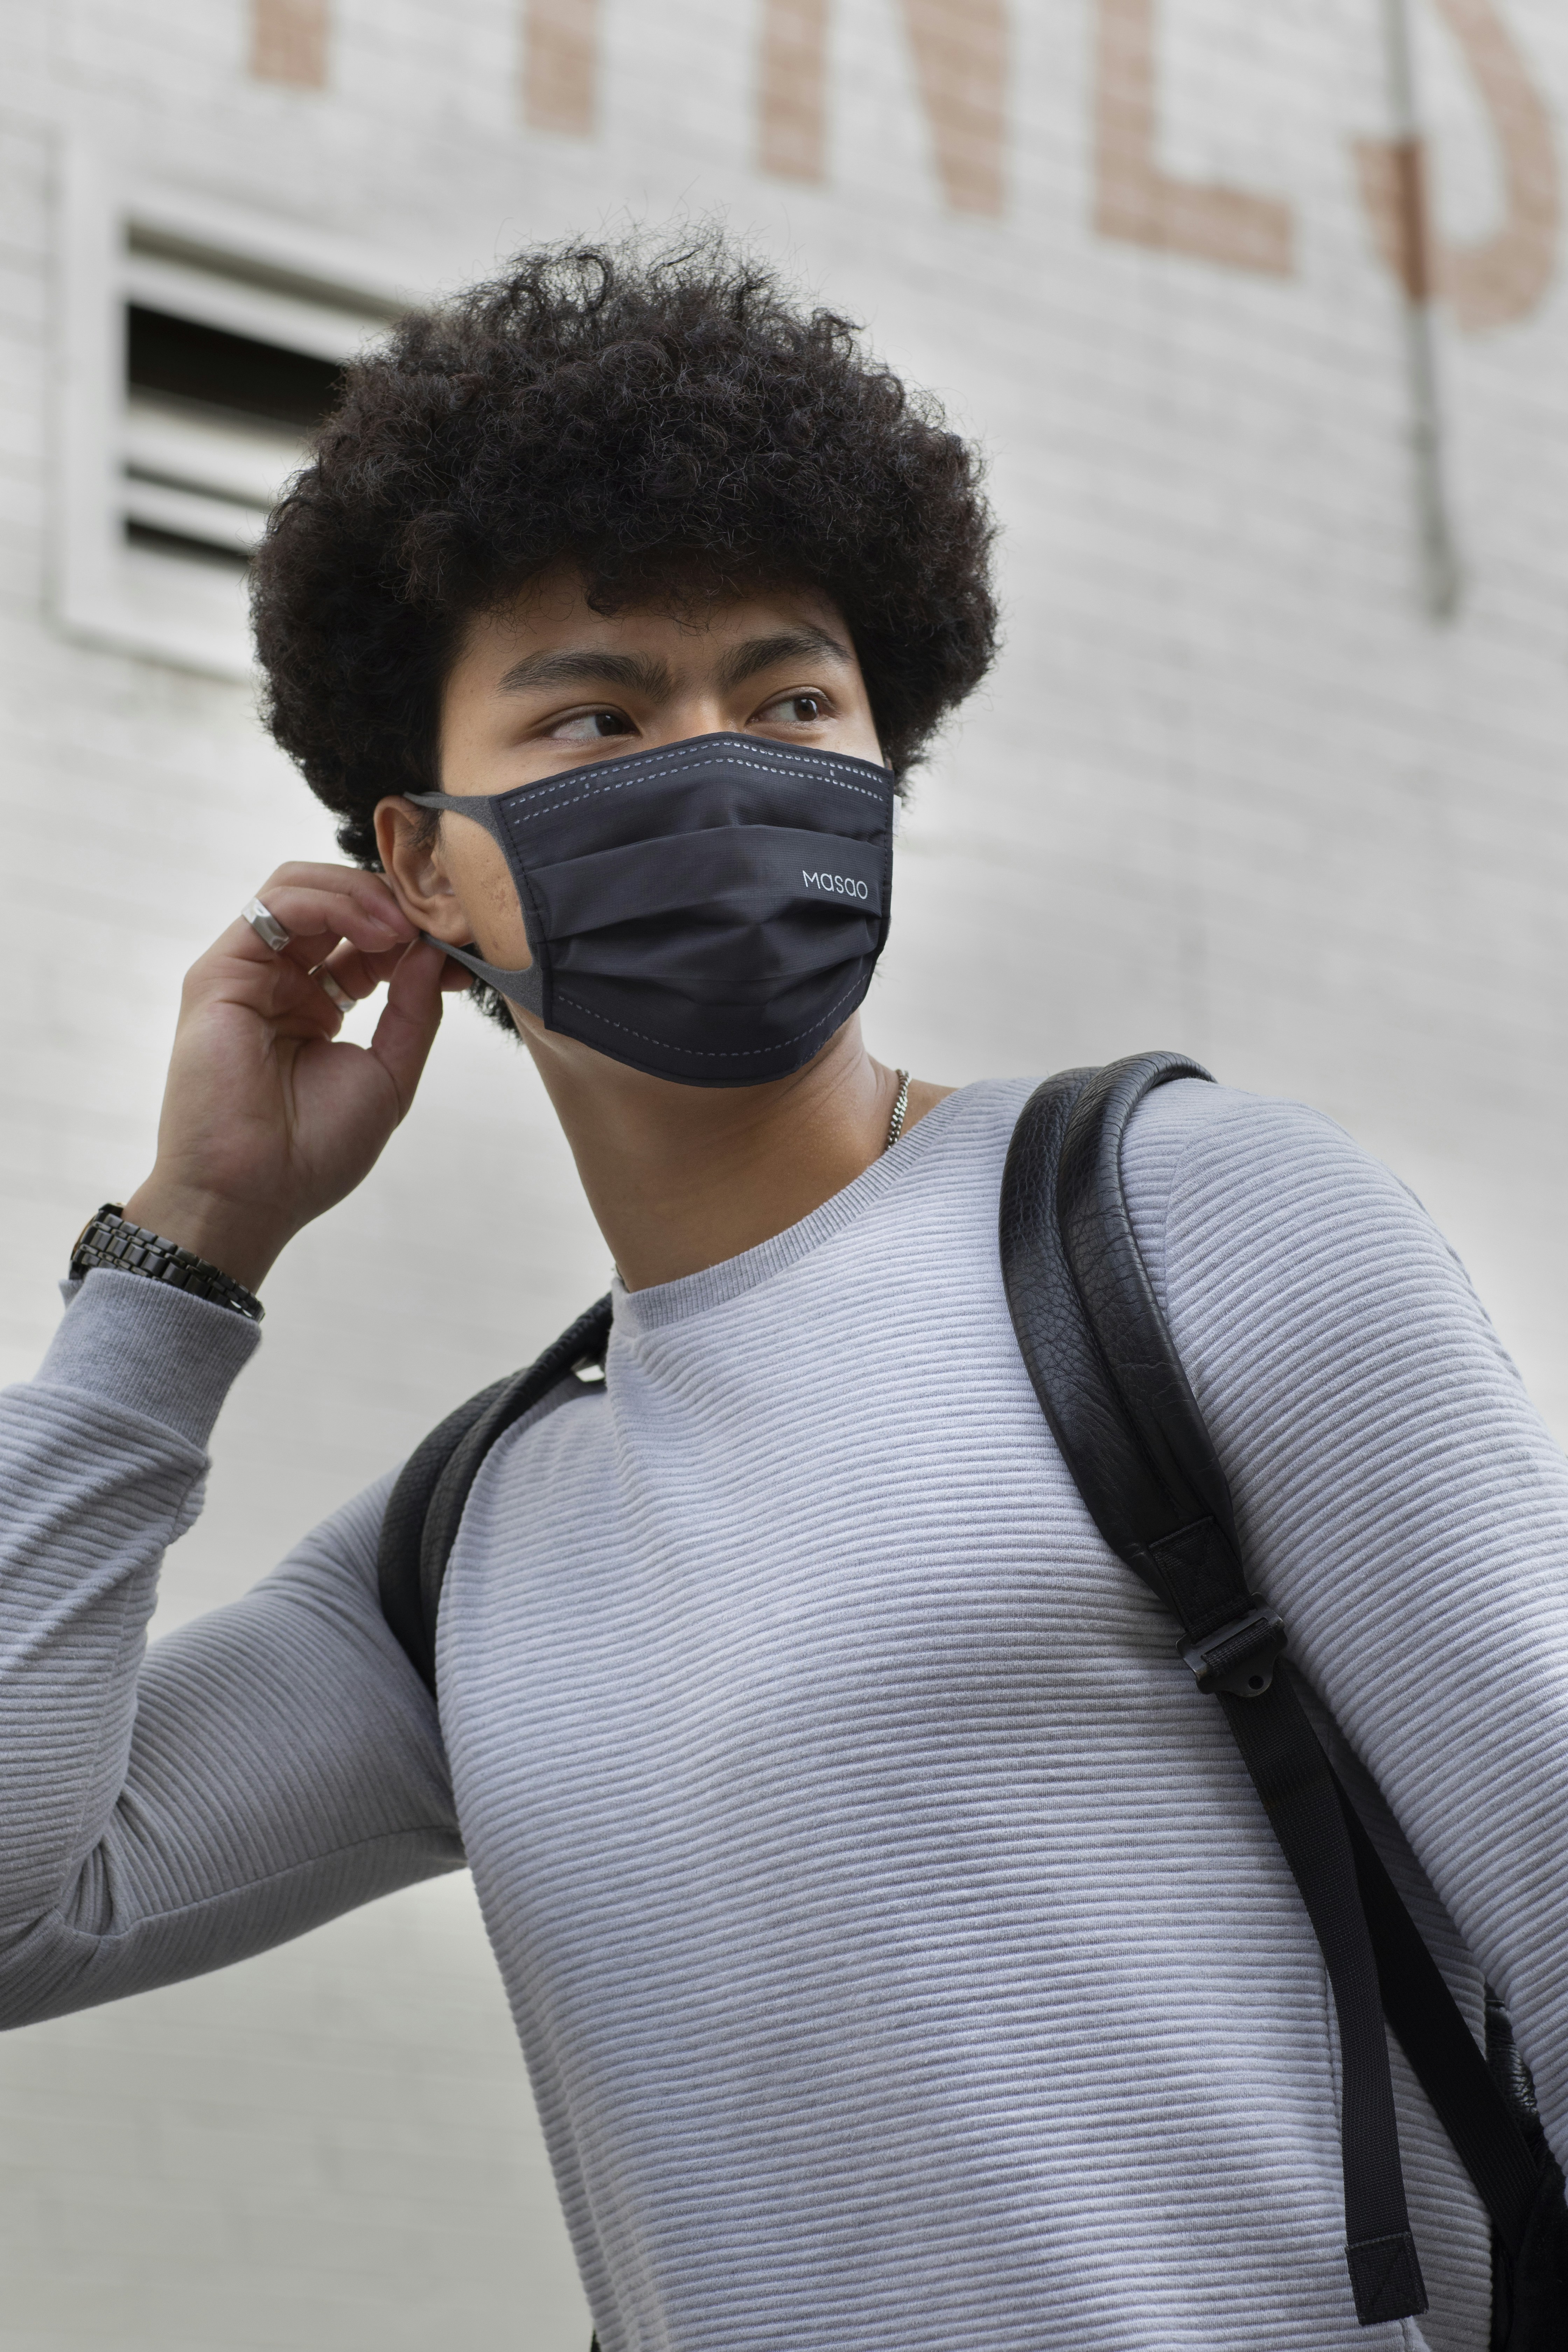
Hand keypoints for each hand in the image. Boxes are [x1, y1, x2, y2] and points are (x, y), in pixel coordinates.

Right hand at [122, 864, 468, 1293]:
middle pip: (334, 903)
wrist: (252, 1194)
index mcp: (317, 1007)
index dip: (416, 935)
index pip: (365, 941)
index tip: (463, 951)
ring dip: (365, 895)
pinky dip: (333, 902)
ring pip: (301, 888)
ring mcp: (248, 973)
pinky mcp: (220, 971)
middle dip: (392, 902)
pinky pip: (276, 905)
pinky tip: (378, 932)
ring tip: (408, 927)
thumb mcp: (389, 1075)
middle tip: (439, 922)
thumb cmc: (313, 1152)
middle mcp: (281, 983)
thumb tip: (435, 952)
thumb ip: (413, 1011)